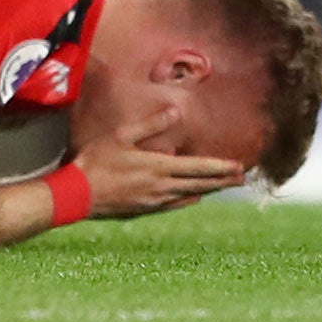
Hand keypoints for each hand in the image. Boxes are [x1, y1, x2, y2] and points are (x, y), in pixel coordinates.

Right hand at [74, 108, 245, 218]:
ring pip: (190, 195)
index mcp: (159, 166)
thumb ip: (150, 124)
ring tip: (223, 186)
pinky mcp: (145, 209)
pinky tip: (193, 198)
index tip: (239, 166)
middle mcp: (163, 186)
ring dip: (209, 190)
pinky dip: (188, 200)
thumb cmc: (97, 161)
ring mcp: (155, 201)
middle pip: (200, 183)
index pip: (198, 167)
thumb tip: (175, 111)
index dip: (221, 167)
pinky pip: (174, 204)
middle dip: (222, 180)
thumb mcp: (121, 136)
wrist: (79, 194)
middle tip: (242, 178)